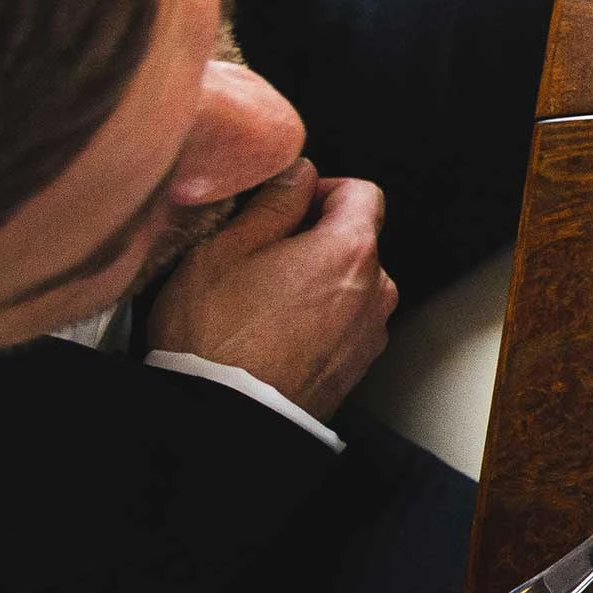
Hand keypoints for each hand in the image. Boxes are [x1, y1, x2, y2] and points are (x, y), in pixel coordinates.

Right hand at [147, 161, 395, 422]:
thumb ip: (273, 202)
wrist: (222, 420)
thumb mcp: (226, 249)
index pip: (362, 192)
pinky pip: (343, 323)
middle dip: (314, 239)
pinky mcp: (356, 365)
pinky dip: (317, 319)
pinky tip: (272, 333)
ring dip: (315, 281)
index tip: (287, 205)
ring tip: (260, 301)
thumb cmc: (216, 337)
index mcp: (351, 250)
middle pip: (356, 240)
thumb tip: (297, 173)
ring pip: (349, 284)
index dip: (321, 190)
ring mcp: (370, 331)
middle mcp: (375, 289)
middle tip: (259, 257)